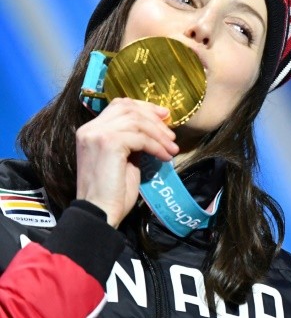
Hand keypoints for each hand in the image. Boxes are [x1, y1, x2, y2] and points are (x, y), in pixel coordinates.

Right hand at [75, 98, 178, 227]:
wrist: (100, 212)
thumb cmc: (112, 191)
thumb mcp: (124, 159)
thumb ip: (132, 140)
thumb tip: (154, 129)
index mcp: (90, 130)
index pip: (119, 105)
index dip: (144, 107)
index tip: (164, 116)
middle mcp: (90, 128)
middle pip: (129, 109)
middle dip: (154, 119)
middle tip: (171, 135)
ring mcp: (97, 134)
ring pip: (137, 122)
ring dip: (159, 135)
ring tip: (172, 149)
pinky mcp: (108, 143)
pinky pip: (140, 138)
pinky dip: (157, 146)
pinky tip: (165, 157)